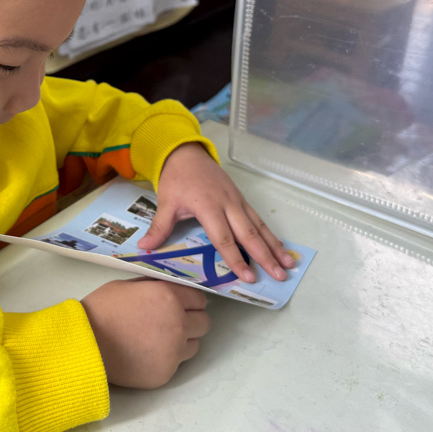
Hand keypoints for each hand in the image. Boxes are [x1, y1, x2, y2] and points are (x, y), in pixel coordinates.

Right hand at [81, 278, 209, 388]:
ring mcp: (174, 351)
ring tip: (159, 339)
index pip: (199, 299)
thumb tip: (170, 286)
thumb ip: (155, 286)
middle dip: (191, 320)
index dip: (190, 302)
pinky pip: (176, 364)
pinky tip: (147, 353)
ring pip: (194, 345)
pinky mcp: (166, 373)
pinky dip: (167, 358)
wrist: (85, 344)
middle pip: (203, 323)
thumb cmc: (102, 309)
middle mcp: (178, 323)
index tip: (182, 305)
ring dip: (183, 341)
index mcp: (169, 296)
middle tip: (173, 322)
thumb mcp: (128, 286)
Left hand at [138, 143, 294, 282]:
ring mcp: (237, 201)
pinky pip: (258, 218)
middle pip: (249, 234)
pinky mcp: (241, 199)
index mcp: (208, 206)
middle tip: (279, 275)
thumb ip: (159, 226)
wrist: (187, 154)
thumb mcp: (165, 202)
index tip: (248, 277)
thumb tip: (144, 248)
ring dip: (274, 246)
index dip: (236, 259)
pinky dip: (270, 234)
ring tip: (288, 264)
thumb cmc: (176, 179)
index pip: (223, 238)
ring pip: (259, 226)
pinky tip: (280, 247)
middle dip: (265, 256)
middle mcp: (228, 204)